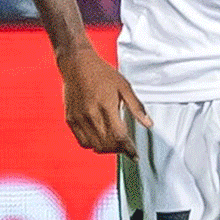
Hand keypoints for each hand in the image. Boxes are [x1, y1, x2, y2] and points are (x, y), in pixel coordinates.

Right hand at [57, 43, 152, 157]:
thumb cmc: (102, 73)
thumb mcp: (124, 86)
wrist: (77, 64)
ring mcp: (79, 118)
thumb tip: (148, 124)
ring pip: (94, 146)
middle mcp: (91, 114)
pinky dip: (92, 144)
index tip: (135, 155)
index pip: (119, 136)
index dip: (128, 149)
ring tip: (114, 144)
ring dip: (106, 149)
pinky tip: (100, 138)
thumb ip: (136, 107)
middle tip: (126, 148)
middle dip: (119, 150)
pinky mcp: (70, 119)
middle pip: (107, 144)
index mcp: (106, 106)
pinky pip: (82, 141)